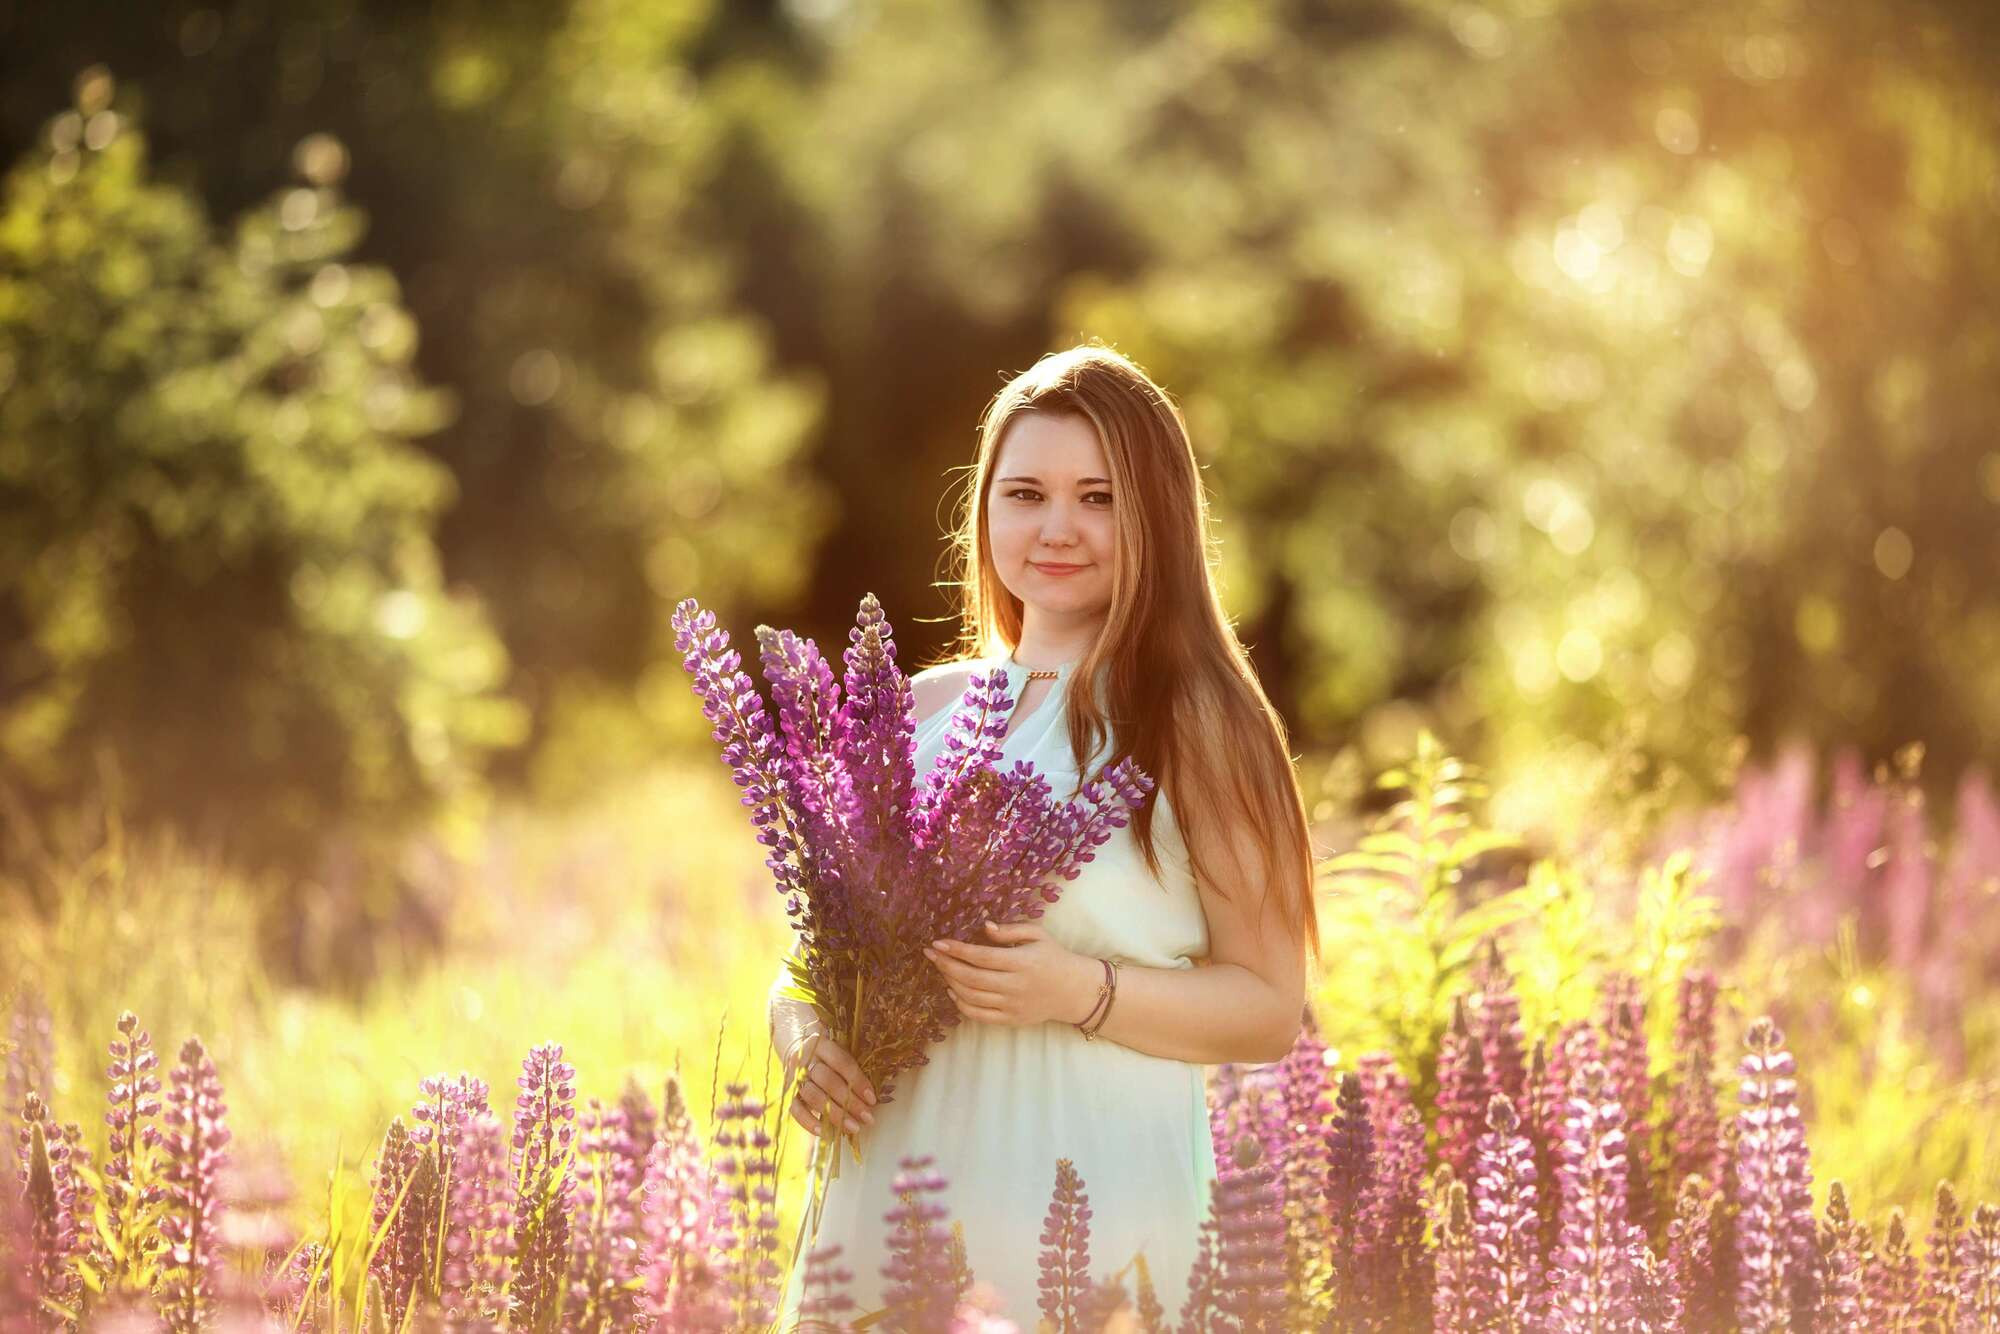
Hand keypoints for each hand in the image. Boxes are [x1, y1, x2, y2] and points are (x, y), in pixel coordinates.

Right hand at [783, 1028, 876, 1138]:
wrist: (795, 1047)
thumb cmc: (826, 1054)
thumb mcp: (838, 1050)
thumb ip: (850, 1069)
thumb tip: (870, 1099)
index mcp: (821, 1044)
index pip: (842, 1062)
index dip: (858, 1081)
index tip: (872, 1099)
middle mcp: (805, 1059)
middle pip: (827, 1081)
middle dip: (850, 1101)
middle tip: (867, 1117)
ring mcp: (793, 1076)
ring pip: (813, 1096)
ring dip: (835, 1114)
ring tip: (853, 1127)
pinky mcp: (786, 1092)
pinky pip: (796, 1109)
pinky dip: (810, 1122)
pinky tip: (826, 1133)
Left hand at [923, 919, 1098, 1026]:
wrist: (1073, 991)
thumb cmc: (1053, 957)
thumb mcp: (1038, 935)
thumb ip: (1011, 929)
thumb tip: (985, 926)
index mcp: (1022, 962)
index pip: (982, 957)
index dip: (957, 950)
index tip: (938, 942)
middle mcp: (1015, 986)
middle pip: (971, 978)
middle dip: (946, 965)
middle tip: (931, 954)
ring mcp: (1012, 1006)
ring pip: (971, 997)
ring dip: (950, 982)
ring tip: (941, 968)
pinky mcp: (1010, 1020)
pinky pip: (979, 1015)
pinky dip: (961, 1004)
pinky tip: (953, 990)